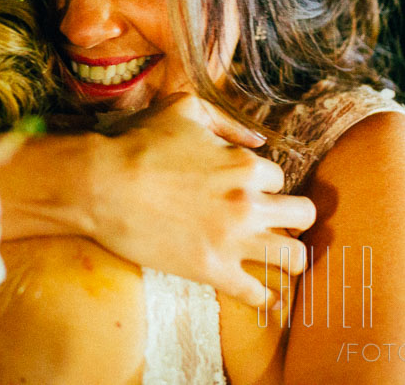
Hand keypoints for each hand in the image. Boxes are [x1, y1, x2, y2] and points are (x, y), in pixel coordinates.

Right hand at [87, 93, 315, 307]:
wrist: (101, 184)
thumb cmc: (138, 142)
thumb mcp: (185, 109)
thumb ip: (227, 120)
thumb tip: (258, 138)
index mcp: (245, 164)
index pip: (279, 178)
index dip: (264, 184)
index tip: (249, 191)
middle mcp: (248, 203)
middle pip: (303, 215)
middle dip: (294, 217)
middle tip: (279, 223)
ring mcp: (233, 240)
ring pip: (295, 257)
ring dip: (292, 258)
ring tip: (282, 261)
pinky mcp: (213, 271)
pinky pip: (258, 293)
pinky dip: (265, 296)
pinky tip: (264, 295)